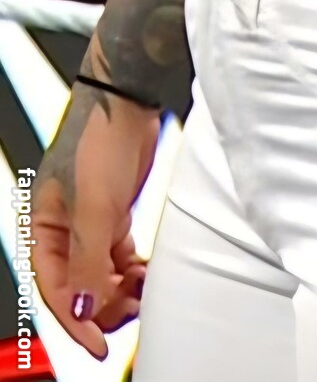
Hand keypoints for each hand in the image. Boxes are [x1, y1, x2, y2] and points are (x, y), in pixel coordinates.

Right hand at [31, 82, 159, 358]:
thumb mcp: (94, 208)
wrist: (129, 99)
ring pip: (101, 276)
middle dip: (102, 304)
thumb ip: (88, 262)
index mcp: (42, 227)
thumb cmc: (99, 137)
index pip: (55, 290)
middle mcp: (63, 229)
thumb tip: (84, 309)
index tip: (98, 344)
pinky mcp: (114, 214)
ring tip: (142, 291)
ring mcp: (90, 223)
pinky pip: (119, 259)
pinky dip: (132, 271)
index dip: (76, 321)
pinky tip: (146, 275)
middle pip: (79, 288)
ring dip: (121, 290)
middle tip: (130, 312)